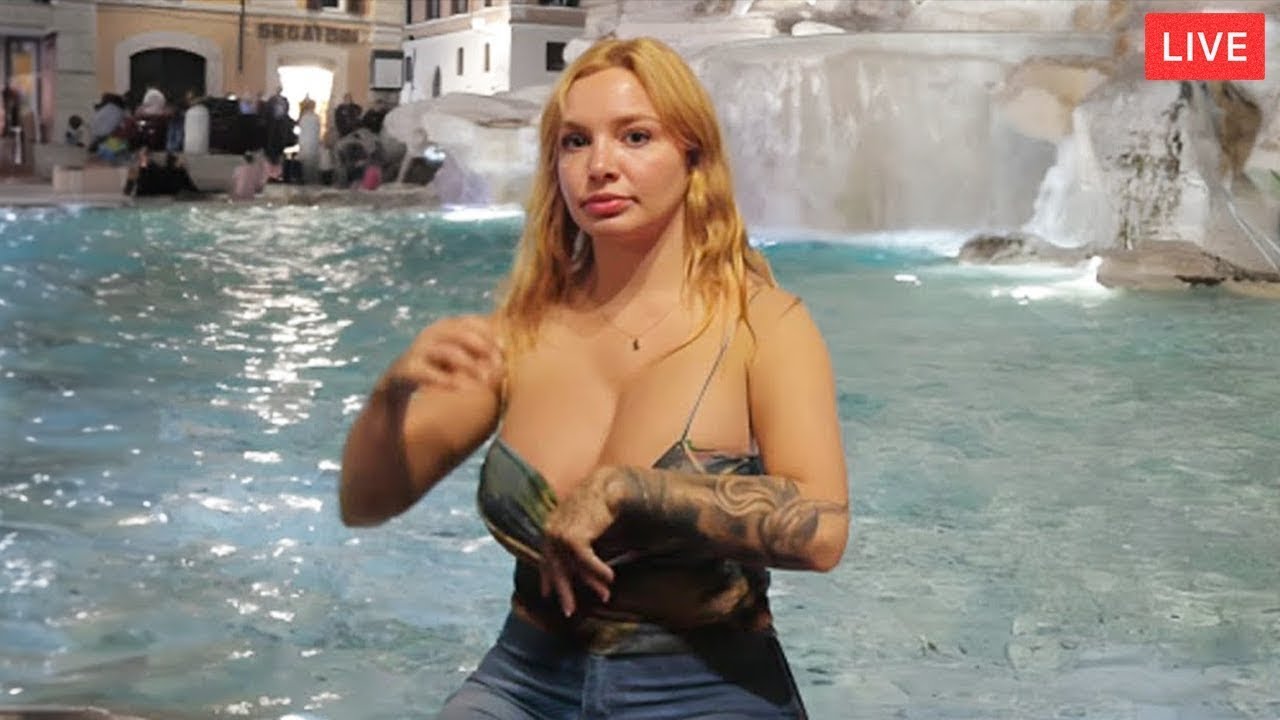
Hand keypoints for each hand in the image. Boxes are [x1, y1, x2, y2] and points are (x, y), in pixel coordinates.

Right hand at [376, 315, 502, 396]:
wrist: (396, 389)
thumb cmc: (435, 372)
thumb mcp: (456, 361)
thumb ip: (477, 358)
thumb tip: (505, 362)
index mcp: (442, 328)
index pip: (469, 321)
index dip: (488, 332)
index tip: (504, 348)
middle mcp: (429, 336)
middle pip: (458, 332)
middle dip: (481, 347)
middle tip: (498, 366)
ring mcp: (415, 352)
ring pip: (445, 351)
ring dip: (468, 365)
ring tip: (484, 381)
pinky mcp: (403, 370)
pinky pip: (424, 372)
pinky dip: (443, 379)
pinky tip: (458, 388)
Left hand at [539, 467, 624, 616]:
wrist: (606, 488)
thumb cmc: (597, 505)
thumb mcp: (582, 525)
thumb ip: (576, 542)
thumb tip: (579, 566)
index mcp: (550, 529)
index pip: (546, 560)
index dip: (547, 579)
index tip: (547, 595)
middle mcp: (550, 533)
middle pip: (556, 570)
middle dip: (564, 592)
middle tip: (569, 612)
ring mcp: (559, 535)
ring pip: (575, 568)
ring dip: (591, 582)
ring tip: (605, 595)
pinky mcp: (572, 536)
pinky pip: (586, 561)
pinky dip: (598, 570)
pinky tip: (611, 577)